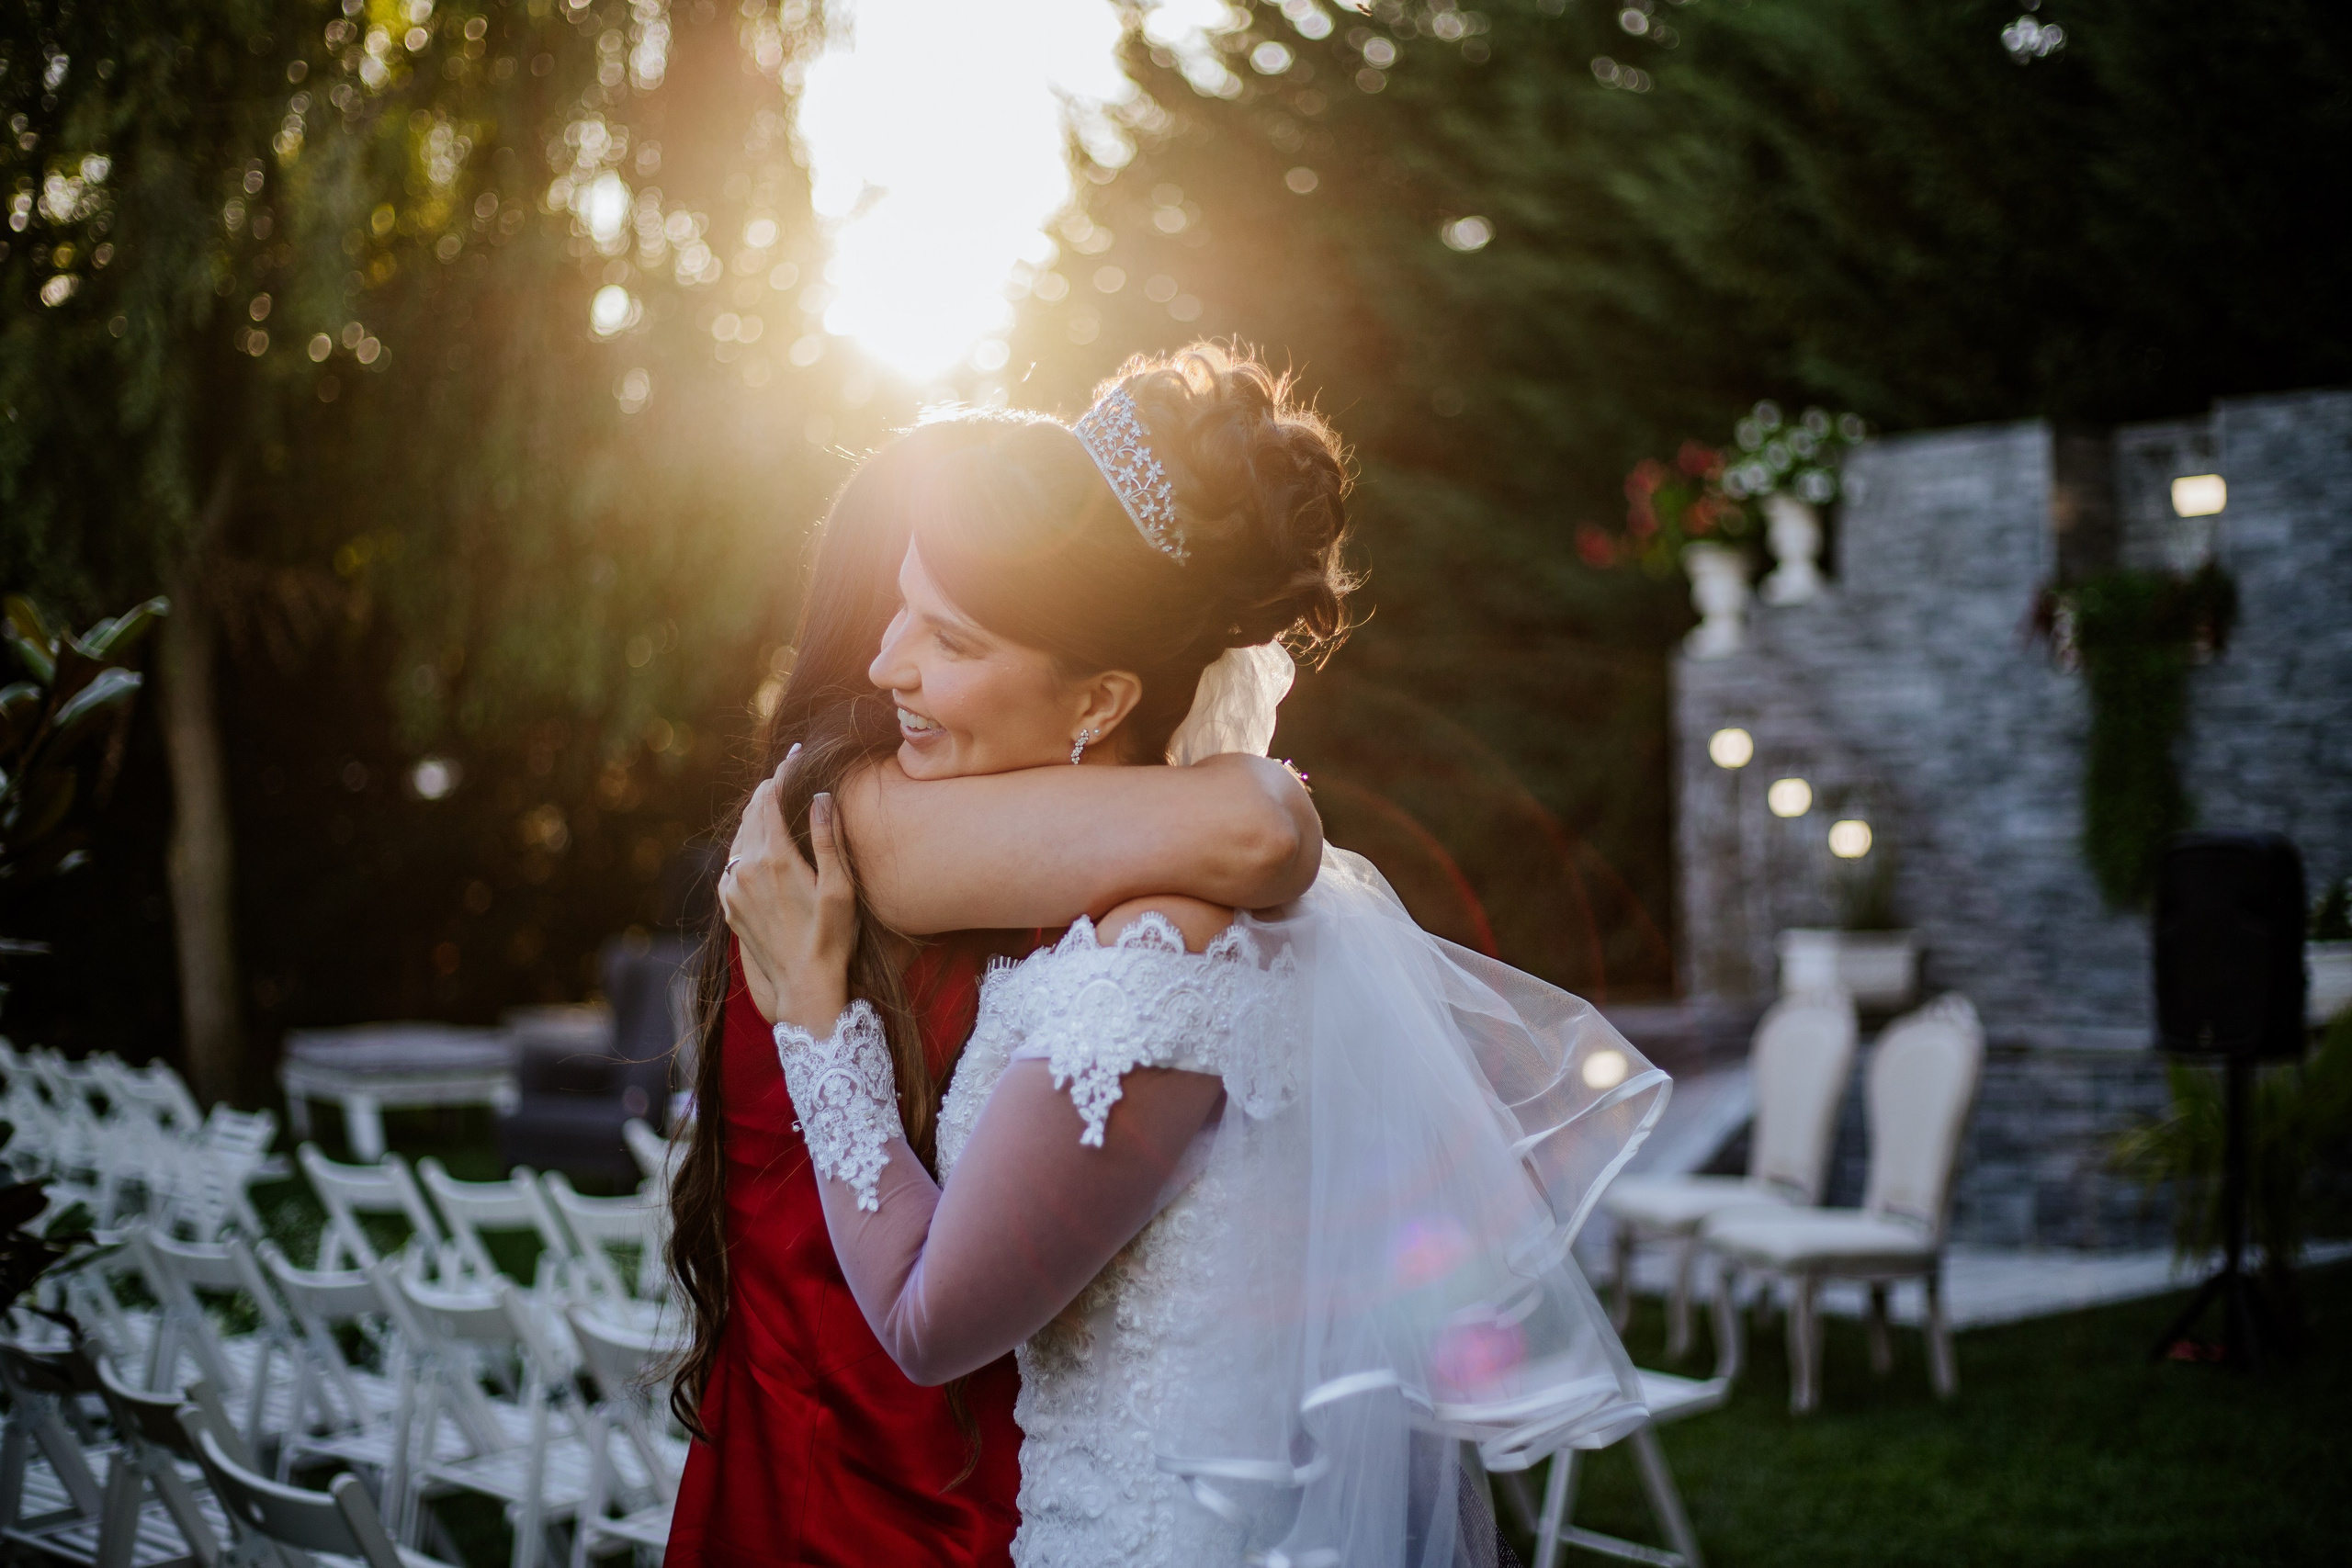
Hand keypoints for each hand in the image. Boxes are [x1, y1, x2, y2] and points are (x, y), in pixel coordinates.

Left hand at [719, 747, 857, 1031]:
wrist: (803, 985)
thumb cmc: (832, 937)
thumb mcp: (840, 887)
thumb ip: (827, 838)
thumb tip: (820, 795)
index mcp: (774, 858)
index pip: (769, 798)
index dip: (783, 772)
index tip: (794, 754)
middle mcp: (745, 868)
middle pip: (751, 813)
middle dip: (769, 789)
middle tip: (787, 773)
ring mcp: (732, 888)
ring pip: (739, 836)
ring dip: (756, 816)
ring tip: (774, 803)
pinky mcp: (728, 905)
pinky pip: (733, 862)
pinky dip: (745, 844)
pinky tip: (760, 845)